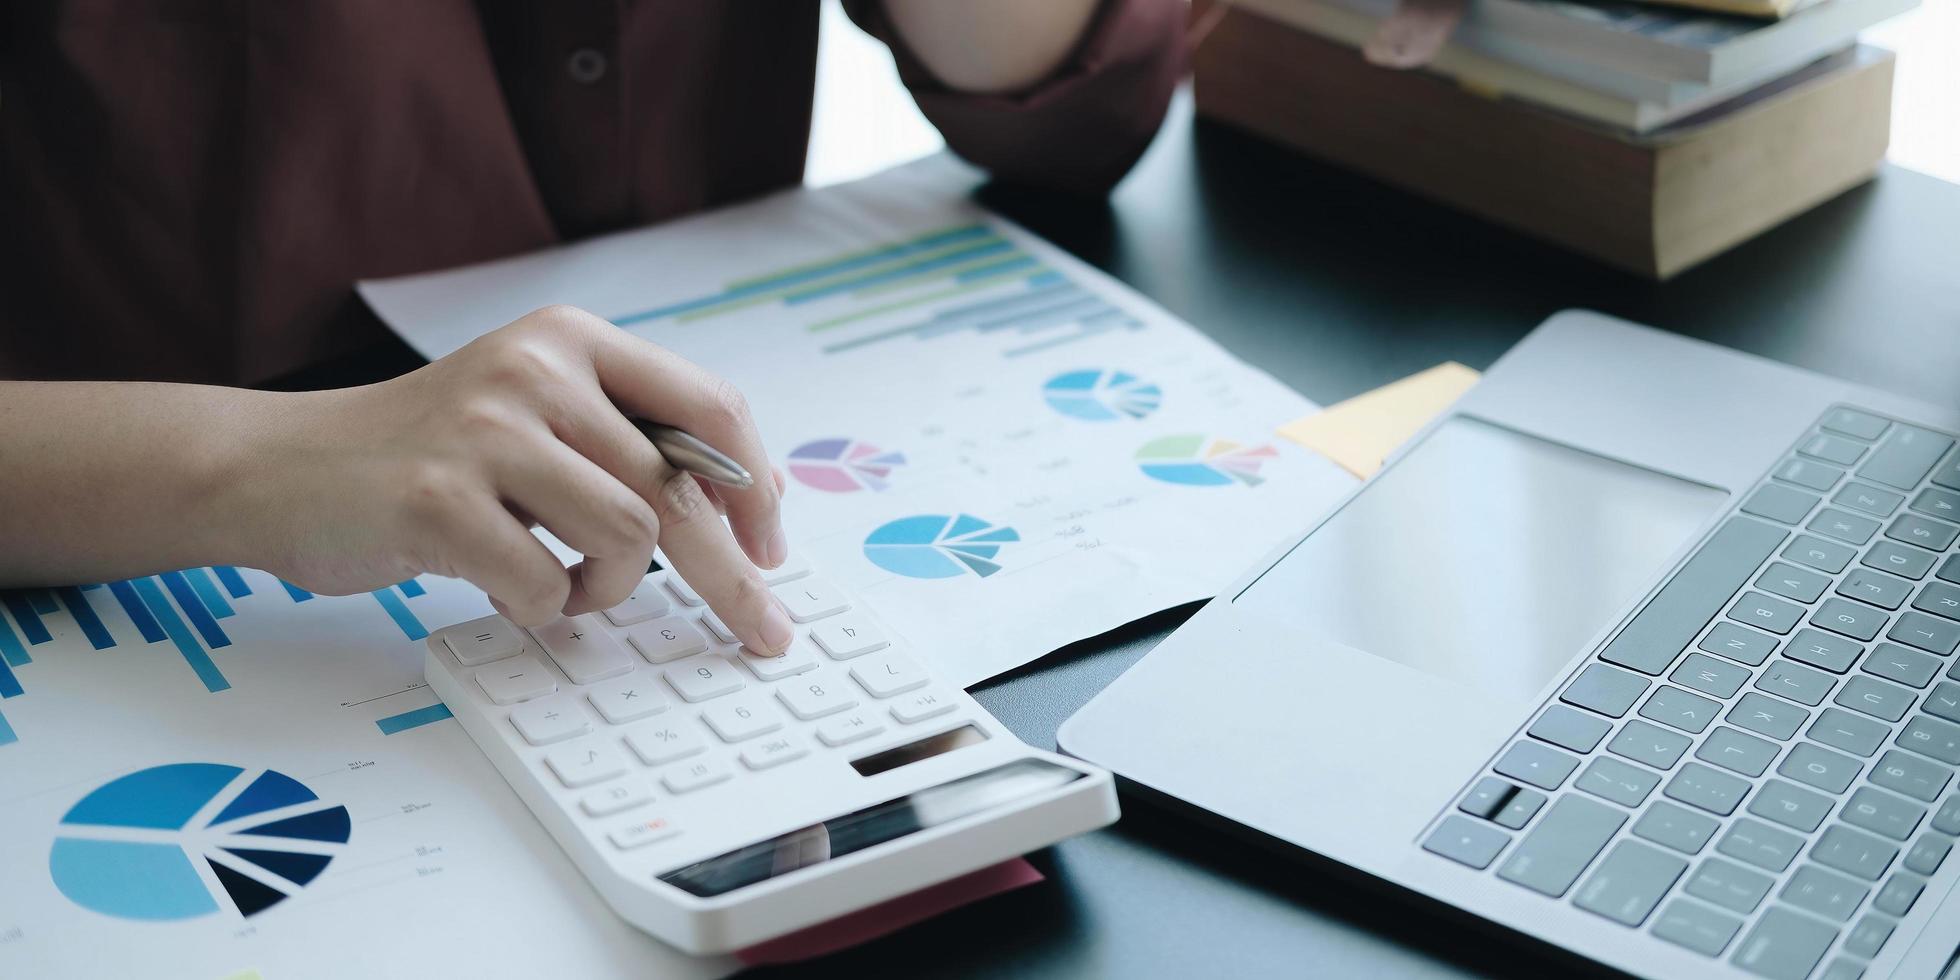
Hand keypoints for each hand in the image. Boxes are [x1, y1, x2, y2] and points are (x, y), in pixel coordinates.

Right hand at [237, 306, 795, 652]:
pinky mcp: (439, 498)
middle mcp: (536, 369)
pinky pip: (547, 581)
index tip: (771, 547)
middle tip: (764, 631)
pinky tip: (511, 590)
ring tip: (563, 585)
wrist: (278, 467)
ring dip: (608, 586)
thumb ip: (630, 440)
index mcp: (570, 340)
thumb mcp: (534, 417)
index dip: (755, 486)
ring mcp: (486, 431)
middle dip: (732, 574)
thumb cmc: (423, 455)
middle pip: (681, 487)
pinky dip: (543, 607)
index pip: (707, 405)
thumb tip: (756, 492)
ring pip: (629, 534)